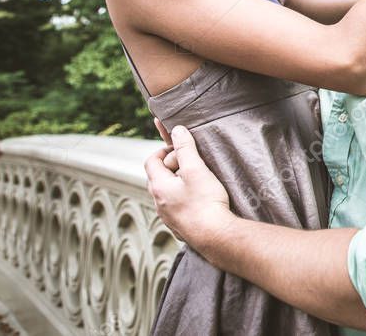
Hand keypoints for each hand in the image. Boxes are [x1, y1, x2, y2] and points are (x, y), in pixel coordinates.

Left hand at [145, 125, 231, 247]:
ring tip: (197, 179)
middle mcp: (159, 202)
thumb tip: (177, 130)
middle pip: (158, 177)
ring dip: (178, 183)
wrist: (214, 235)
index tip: (178, 147)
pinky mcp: (178, 226)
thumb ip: (185, 148)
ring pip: (167, 193)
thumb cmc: (205, 201)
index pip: (151, 161)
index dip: (163, 150)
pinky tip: (199, 199)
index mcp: (158, 186)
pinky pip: (176, 206)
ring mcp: (168, 216)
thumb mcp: (196, 169)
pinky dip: (184, 198)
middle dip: (172, 166)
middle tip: (191, 162)